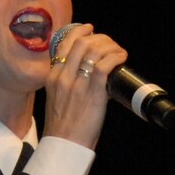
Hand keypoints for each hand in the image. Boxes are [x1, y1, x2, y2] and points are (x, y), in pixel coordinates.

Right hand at [39, 23, 122, 149]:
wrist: (64, 145)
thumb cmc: (63, 128)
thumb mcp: (56, 99)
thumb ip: (66, 85)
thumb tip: (88, 76)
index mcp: (53, 77)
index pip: (63, 44)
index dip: (79, 32)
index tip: (90, 29)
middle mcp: (63, 76)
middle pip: (81, 42)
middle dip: (99, 38)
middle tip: (109, 43)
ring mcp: (78, 84)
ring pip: (94, 50)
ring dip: (110, 46)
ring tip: (118, 51)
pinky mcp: (93, 93)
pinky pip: (105, 65)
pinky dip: (116, 57)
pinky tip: (121, 58)